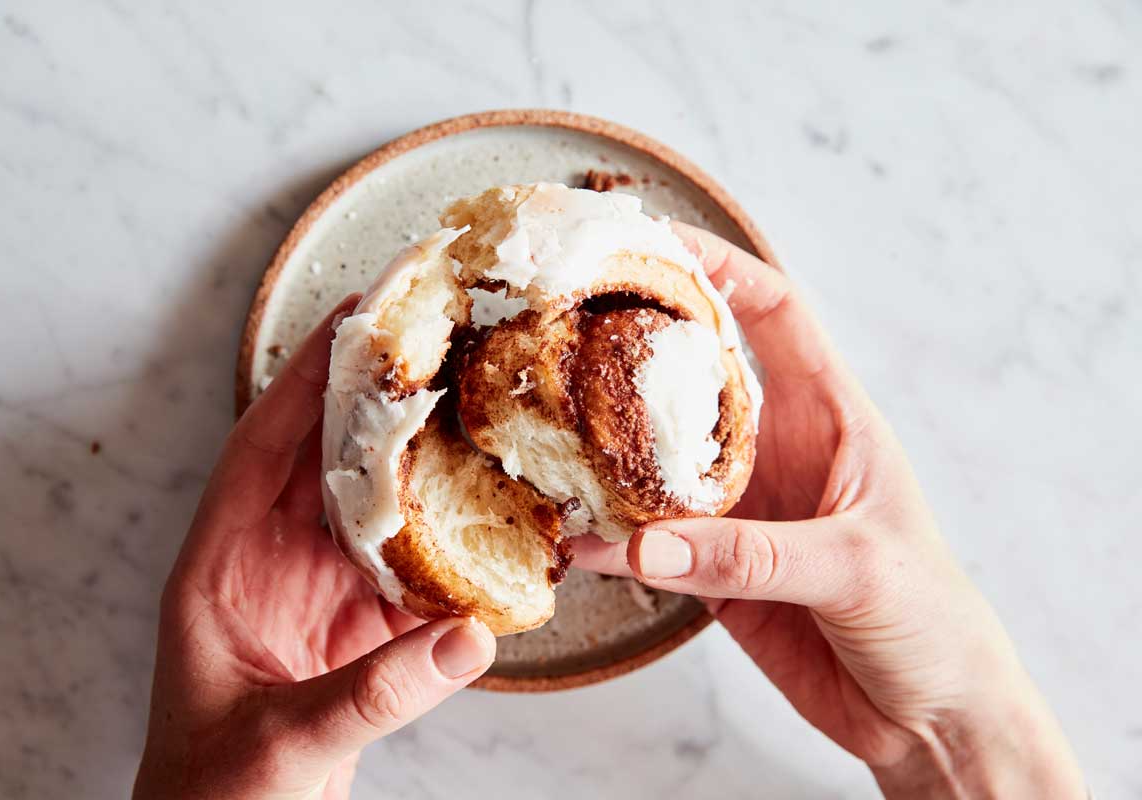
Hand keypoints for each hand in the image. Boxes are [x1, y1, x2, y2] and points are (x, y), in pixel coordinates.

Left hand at [133, 297, 495, 799]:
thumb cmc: (213, 799)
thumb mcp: (282, 743)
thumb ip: (374, 692)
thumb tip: (471, 637)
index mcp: (220, 568)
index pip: (259, 450)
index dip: (302, 381)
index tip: (350, 320)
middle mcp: (269, 566)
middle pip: (324, 461)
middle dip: (374, 400)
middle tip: (431, 337)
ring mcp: (317, 596)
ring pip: (373, 508)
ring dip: (420, 463)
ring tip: (476, 405)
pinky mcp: (359, 633)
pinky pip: (410, 571)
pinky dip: (450, 543)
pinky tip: (494, 516)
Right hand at [573, 224, 1084, 797]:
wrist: (926, 715)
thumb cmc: (930, 618)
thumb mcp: (856, 568)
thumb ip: (752, 555)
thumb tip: (646, 544)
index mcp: (832, 418)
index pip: (776, 313)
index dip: (722, 267)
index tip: (656, 238)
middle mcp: (777, 451)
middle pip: (694, 378)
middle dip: (635, 346)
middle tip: (567, 323)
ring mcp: (740, 510)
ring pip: (656, 464)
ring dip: (606, 454)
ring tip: (547, 435)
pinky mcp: (713, 570)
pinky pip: (648, 543)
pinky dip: (607, 542)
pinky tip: (571, 539)